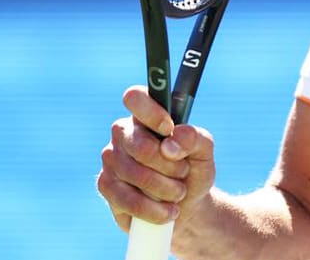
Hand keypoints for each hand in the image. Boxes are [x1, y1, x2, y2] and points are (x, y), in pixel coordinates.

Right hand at [97, 85, 216, 232]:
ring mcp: (111, 159)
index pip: (135, 97)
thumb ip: (195, 138)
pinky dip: (151, 208)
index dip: (151, 112)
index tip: (169, 129)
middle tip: (183, 171)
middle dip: (169, 164)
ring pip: (134, 173)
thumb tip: (173, 140)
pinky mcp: (106, 186)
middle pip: (139, 144)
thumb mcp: (204, 152)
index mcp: (146, 115)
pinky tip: (167, 212)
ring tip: (179, 193)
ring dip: (164, 188)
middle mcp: (124, 133)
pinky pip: (125, 198)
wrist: (186, 206)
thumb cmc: (193, 170)